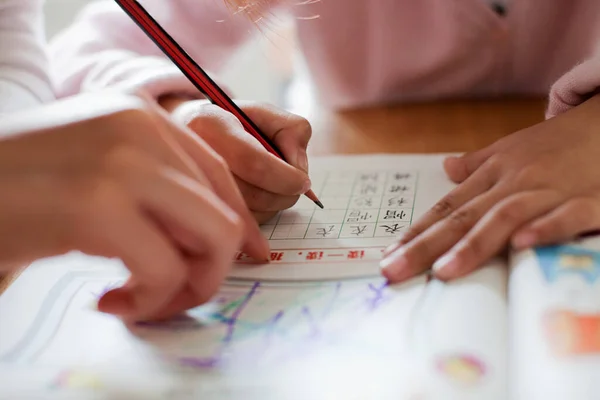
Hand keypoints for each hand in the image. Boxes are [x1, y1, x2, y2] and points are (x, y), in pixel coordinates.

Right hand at [0, 93, 265, 320]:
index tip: (249, 257)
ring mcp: (123, 164)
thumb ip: (159, 188)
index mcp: (144, 117)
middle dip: (214, 269)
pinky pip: (164, 271)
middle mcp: (142, 129)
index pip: (221, 176)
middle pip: (224, 214)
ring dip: (186, 289)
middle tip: (178, 295)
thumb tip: (225, 234)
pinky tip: (108, 302)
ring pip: (211, 242)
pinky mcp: (98, 207)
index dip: (240, 226)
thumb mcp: (100, 168)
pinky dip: (148, 301)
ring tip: (143, 302)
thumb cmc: (22, 186)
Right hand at [160, 96, 311, 222]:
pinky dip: (260, 213)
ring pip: (250, 214)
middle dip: (285, 194)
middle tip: (295, 186)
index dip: (285, 177)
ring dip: (274, 205)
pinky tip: (255, 195)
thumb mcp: (264, 114)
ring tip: (271, 185)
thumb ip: (290, 130)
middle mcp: (195, 159)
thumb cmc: (233, 125)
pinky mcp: (199, 212)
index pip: (253, 162)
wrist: (190, 137)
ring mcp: (195, 189)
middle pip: (253, 194)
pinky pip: (242, 225)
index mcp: (210, 126)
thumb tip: (298, 167)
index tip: (303, 181)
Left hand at [380, 94, 599, 281]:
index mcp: (493, 173)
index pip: (447, 208)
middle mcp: (513, 182)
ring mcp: (548, 190)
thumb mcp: (513, 148)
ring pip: (504, 217)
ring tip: (443, 271)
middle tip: (393, 271)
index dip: (416, 233)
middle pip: (463, 217)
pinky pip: (565, 215)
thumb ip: (479, 163)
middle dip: (425, 246)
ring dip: (473, 245)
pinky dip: (545, 229)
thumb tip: (447, 168)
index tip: (388, 256)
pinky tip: (523, 245)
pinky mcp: (588, 200)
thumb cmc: (558, 143)